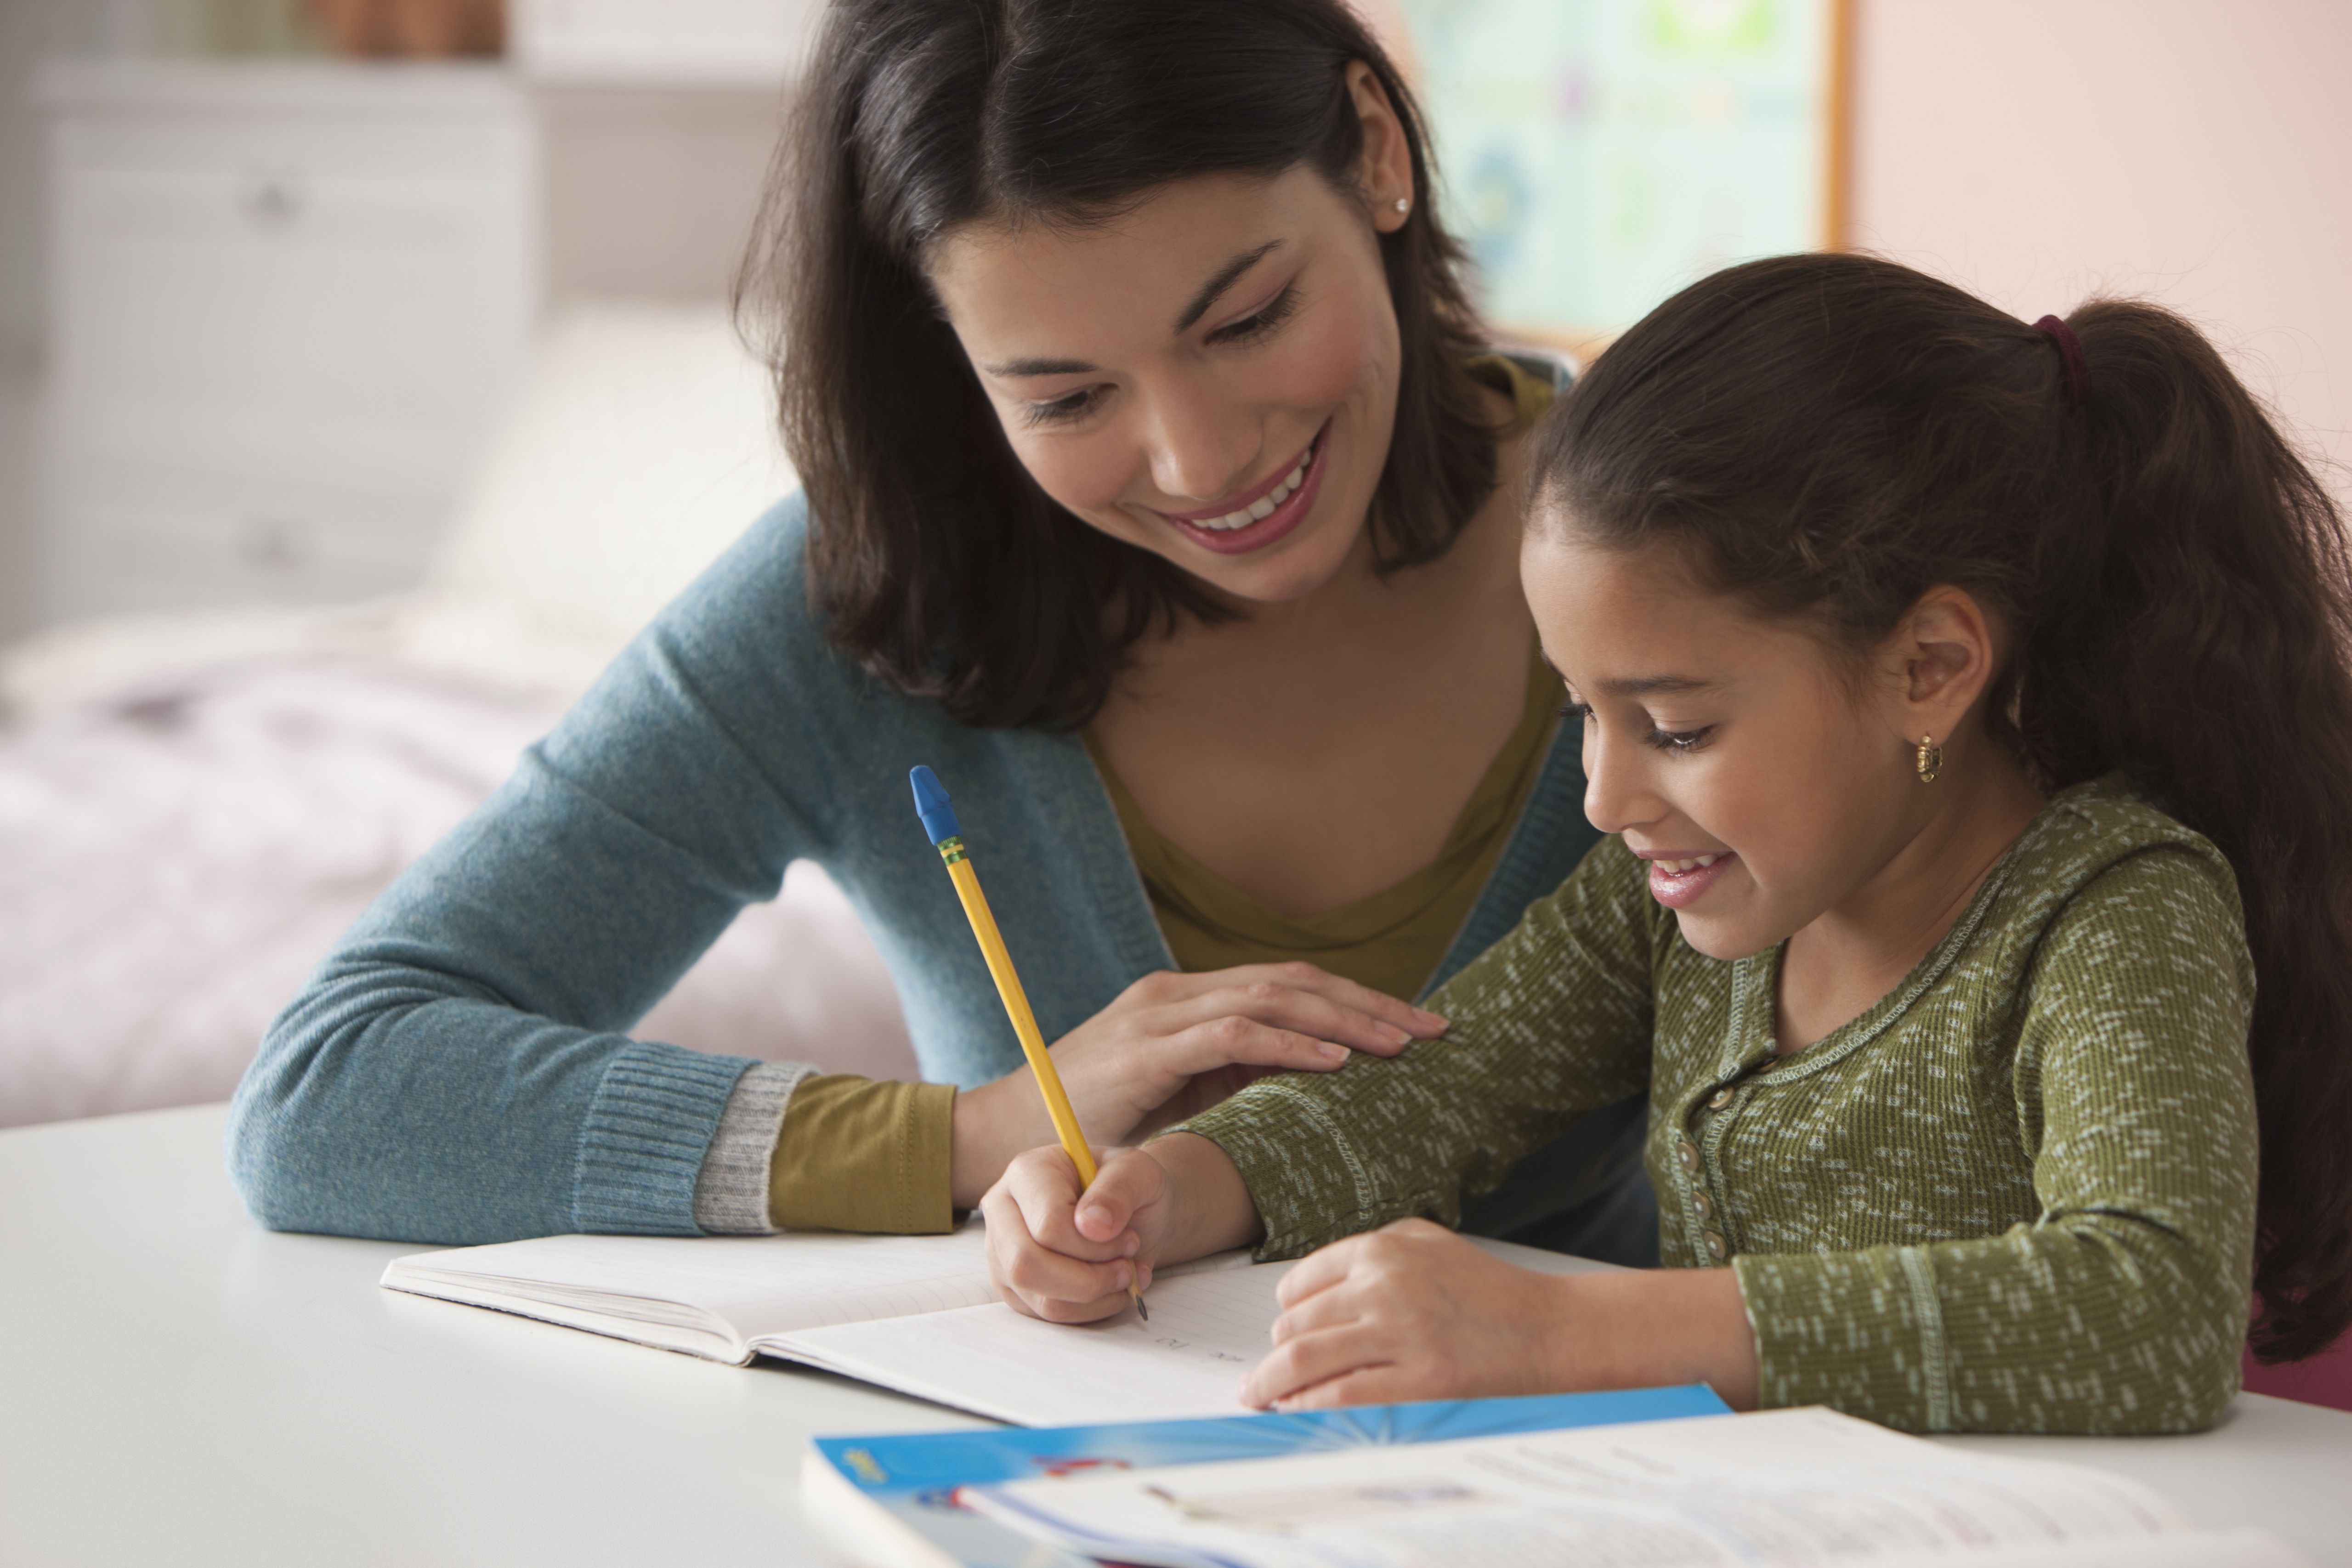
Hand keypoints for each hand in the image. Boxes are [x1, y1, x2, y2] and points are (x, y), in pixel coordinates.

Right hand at [951, 964, 1441, 1206]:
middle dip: (1370, 1003)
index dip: (1355, 1002)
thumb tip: (1309, 1096)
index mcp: (1189, 1003)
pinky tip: (1335, 1059)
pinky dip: (1290, 1042)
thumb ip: (1230, 1088)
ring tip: (1401, 1043)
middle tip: (1434, 1028)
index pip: (1287, 987)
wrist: (1004, 1136)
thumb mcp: (1177, 1104)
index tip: (1413, 1028)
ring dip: (1344, 1019)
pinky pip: (1233, 1032)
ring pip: (1273, 997)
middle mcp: (1177, 994)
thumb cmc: (1093, 1128)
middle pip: (1293, 981)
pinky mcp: (1148, 1045)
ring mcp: (1161, 1013)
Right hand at [982, 1143, 1171, 1322]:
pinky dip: (1088, 1310)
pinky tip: (1110, 1288)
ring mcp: (1002, 1250)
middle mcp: (1003, 1209)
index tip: (1131, 1239)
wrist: (1131, 1208)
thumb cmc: (1130, 1186)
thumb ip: (1118, 1191)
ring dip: (1093, 1298)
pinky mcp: (1012, 1284)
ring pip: (1038, 1297)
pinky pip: (1046, 1315)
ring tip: (1124, 1276)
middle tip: (1127, 1269)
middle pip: (1027, 1265)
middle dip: (1089, 1279)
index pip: (1048, 1224)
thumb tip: (1091, 1225)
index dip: (1095, 1245)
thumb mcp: (1138, 1172)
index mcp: (1028, 1172)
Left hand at [1239, 1221, 1761, 1410]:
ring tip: (1260, 1397)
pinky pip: (1340, 1395)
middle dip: (1276, 1353)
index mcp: (1382, 1250)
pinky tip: (1296, 1411)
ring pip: (1304, 1359)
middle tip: (1267, 1373)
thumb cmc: (1487, 1289)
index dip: (1286, 1313)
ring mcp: (1400, 1333)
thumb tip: (1306, 1288)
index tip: (1280, 1332)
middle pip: (1295, 1324)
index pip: (1300, 1284)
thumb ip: (1371, 1253)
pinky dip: (1307, 1405)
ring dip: (1272, 1383)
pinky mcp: (1418, 1379)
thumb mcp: (1426, 1243)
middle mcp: (1384, 1286)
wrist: (1550, 1328)